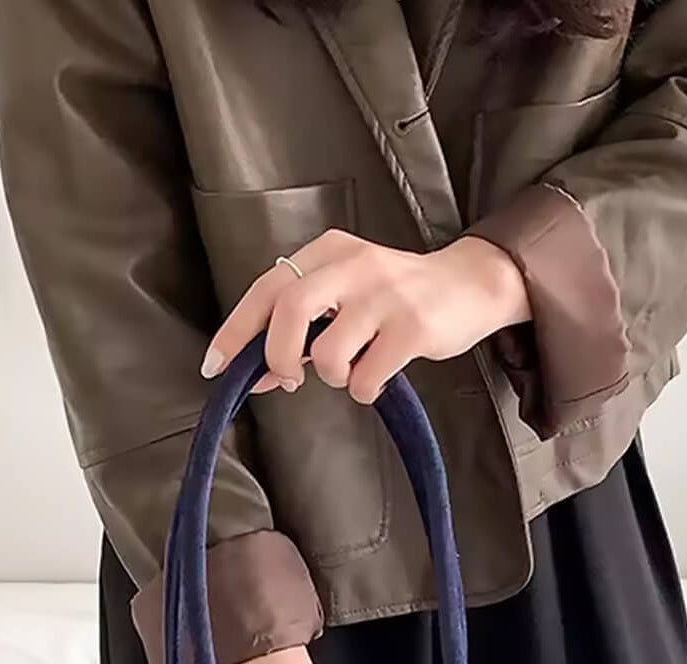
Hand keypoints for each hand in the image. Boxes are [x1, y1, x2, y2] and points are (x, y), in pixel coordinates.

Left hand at [200, 232, 530, 401]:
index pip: (266, 288)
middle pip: (288, 312)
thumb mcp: (347, 293)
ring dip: (332, 377)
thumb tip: (256, 373)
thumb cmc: (398, 296)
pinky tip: (378, 377)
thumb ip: (302, 326)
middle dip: (277, 358)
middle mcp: (353, 265)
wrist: (470, 285)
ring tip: (351, 371)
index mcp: (328, 252)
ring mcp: (385, 296)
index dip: (236, 331)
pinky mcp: (412, 327)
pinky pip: (366, 376)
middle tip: (288, 380)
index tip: (216, 366)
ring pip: (328, 353)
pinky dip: (364, 389)